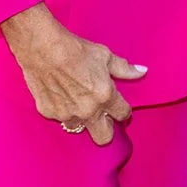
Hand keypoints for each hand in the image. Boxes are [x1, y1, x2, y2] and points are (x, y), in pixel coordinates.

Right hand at [0, 2, 145, 145]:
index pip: (122, 114)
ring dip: (82, 118)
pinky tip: (61, 93)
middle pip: (103, 137)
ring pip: (80, 127)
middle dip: (107, 129)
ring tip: (79, 99)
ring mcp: (67, 114)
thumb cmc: (76, 50)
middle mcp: (87, 110)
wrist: (45, 49)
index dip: (124, 111)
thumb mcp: (106, 56)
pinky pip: (60, 117)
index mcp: (105, 96)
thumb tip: (142, 71)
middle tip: (104, 116)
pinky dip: (63, 109)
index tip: (121, 108)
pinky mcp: (48, 113)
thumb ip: (125, 69)